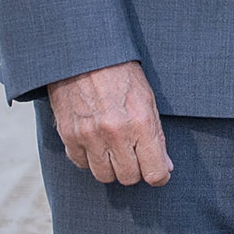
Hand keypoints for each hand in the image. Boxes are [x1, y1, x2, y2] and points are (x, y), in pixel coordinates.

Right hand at [47, 61, 172, 185]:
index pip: (154, 172)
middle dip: (135, 170)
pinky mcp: (68, 135)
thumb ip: (157, 137)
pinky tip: (95, 143)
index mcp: (140, 123)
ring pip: (104, 175)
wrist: (85, 56)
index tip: (158, 173)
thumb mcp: (148, 100)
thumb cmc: (121, 75)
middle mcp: (115, 133)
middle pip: (128, 177)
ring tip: (114, 150)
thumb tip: (165, 167)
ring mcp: (89, 136)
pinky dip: (89, 158)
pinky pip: (81, 163)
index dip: (158, 176)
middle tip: (135, 155)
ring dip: (112, 167)